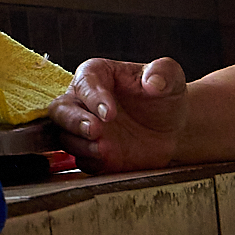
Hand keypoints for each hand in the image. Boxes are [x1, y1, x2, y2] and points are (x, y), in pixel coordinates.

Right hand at [49, 58, 188, 173]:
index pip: (86, 82)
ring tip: (103, 148)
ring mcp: (85, 129)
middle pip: (61, 109)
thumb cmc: (165, 97)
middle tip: (94, 130)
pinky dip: (91, 161)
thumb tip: (153, 82)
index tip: (110, 112)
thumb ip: (164, 72)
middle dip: (74, 121)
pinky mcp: (92, 152)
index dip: (94, 97)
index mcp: (98, 75)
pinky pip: (81, 159)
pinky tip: (106, 161)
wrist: (173, 129)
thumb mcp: (171, 77)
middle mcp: (84, 101)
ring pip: (66, 136)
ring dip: (81, 144)